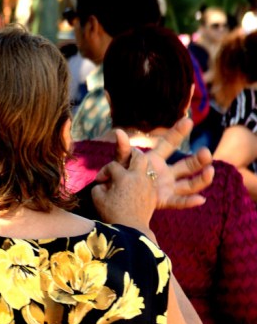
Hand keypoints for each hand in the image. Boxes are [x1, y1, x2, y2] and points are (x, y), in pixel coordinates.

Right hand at [92, 144, 157, 231]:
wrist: (131, 229)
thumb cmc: (112, 214)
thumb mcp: (97, 198)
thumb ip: (99, 186)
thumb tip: (103, 183)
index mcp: (124, 177)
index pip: (112, 166)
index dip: (104, 171)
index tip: (99, 181)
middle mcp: (138, 177)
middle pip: (139, 156)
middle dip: (131, 153)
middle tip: (127, 155)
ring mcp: (149, 184)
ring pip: (149, 165)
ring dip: (141, 164)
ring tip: (135, 166)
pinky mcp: (154, 193)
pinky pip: (152, 178)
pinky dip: (145, 176)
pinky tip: (139, 181)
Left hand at [99, 118, 213, 209]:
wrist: (113, 197)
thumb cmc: (117, 176)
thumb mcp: (120, 162)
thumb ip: (123, 149)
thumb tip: (119, 133)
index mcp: (154, 159)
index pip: (169, 143)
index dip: (177, 132)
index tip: (188, 121)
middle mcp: (165, 172)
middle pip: (187, 165)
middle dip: (198, 159)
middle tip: (206, 153)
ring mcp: (166, 187)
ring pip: (188, 184)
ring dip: (201, 178)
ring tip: (210, 171)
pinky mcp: (163, 200)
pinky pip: (178, 202)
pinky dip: (188, 202)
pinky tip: (201, 200)